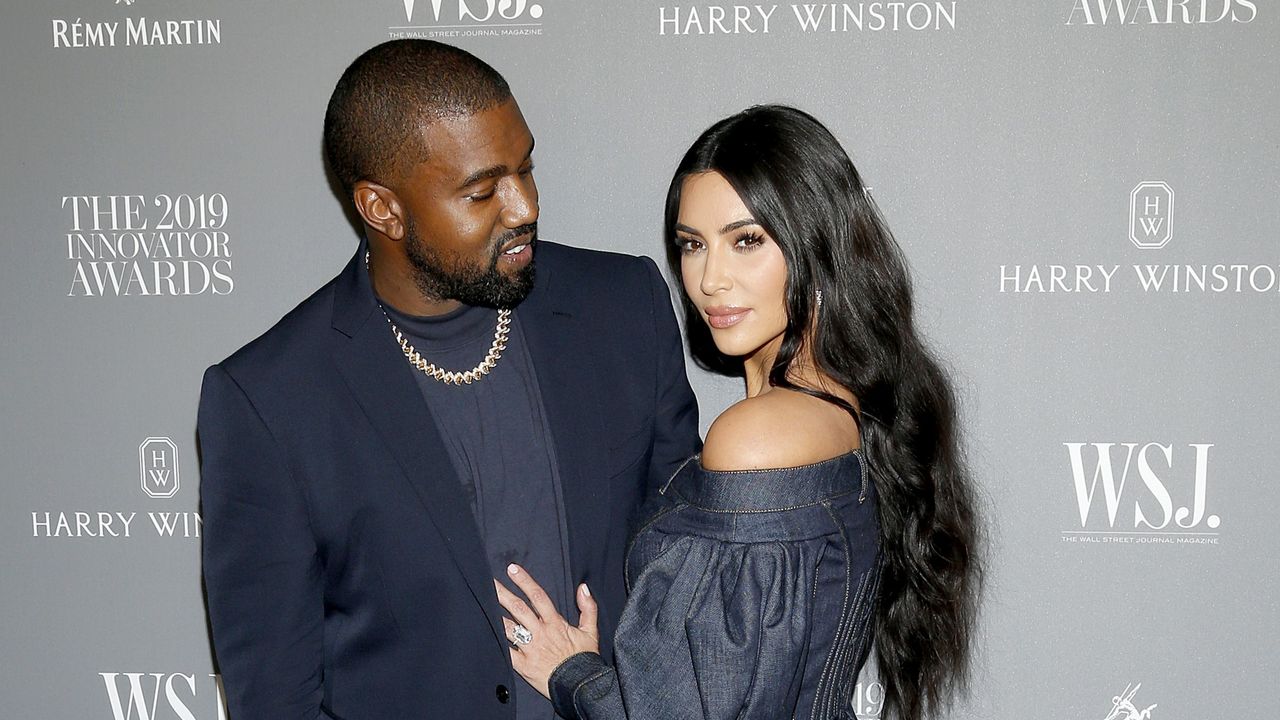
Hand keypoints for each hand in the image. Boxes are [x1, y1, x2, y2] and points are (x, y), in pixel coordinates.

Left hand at [493, 564, 598, 698]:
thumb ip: (588, 607)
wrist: (581, 685)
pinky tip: (486, 634)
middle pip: (518, 608)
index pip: (537, 596)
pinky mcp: (524, 665)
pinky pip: (507, 651)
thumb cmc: (585, 659)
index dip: (524, 581)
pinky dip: (496, 642)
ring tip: (482, 604)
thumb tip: (583, 587)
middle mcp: (540, 632)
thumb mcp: (591, 631)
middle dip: (503, 593)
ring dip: (495, 615)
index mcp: (555, 622)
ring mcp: (530, 648)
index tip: (512, 569)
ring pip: (509, 628)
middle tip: (489, 581)